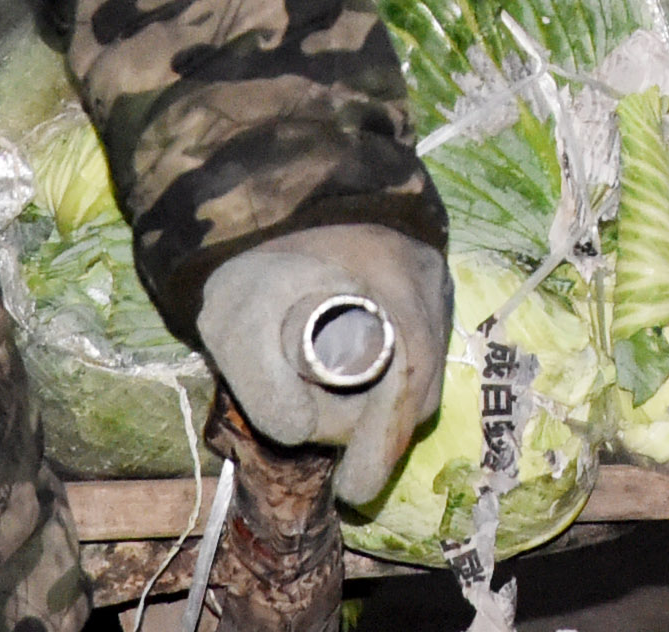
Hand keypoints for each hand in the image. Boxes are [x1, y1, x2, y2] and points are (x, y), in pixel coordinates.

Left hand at [198, 224, 448, 511]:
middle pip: (419, 383)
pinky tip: (356, 381)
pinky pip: (418, 339)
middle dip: (380, 428)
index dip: (383, 445)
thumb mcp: (237, 319)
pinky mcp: (424, 274)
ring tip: (338, 417)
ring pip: (422, 364)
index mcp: (395, 284)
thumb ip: (262, 382)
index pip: (408, 384)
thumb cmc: (255, 250)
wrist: (267, 180)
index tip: (356, 490)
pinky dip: (390, 371)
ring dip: (384, 400)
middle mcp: (428, 279)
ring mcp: (431, 273)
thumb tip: (303, 432)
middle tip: (339, 457)